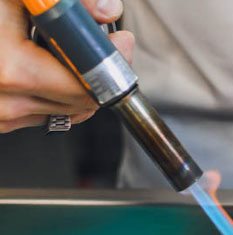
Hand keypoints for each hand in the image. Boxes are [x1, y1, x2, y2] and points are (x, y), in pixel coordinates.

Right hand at [0, 0, 133, 132]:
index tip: (120, 41)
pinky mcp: (1, 123)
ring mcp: (3, 116)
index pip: (87, 84)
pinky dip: (56, 90)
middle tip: (98, 41)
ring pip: (70, 109)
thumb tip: (106, 10)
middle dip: (97, 69)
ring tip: (61, 49)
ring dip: (77, 81)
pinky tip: (41, 63)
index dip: (110, 59)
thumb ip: (62, 1)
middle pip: (85, 99)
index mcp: (10, 68)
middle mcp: (7, 101)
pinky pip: (48, 113)